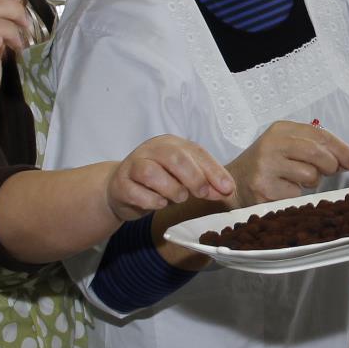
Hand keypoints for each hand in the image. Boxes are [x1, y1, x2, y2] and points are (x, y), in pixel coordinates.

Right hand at [108, 135, 233, 222]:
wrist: (121, 189)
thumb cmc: (159, 182)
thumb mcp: (184, 179)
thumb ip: (205, 182)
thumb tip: (227, 191)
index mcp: (171, 143)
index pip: (196, 151)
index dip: (214, 170)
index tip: (227, 189)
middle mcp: (151, 149)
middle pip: (174, 157)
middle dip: (194, 178)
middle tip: (202, 194)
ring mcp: (133, 165)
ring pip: (151, 173)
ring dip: (171, 189)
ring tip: (178, 198)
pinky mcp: (121, 184)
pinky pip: (136, 192)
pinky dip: (152, 201)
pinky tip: (160, 204)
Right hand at [226, 120, 348, 206]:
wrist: (233, 183)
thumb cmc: (267, 165)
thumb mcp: (287, 146)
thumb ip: (315, 148)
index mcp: (280, 129)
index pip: (319, 134)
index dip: (341, 148)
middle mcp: (271, 144)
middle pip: (317, 153)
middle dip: (330, 165)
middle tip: (329, 172)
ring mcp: (266, 166)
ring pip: (309, 175)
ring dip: (311, 182)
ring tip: (296, 180)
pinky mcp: (263, 188)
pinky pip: (296, 193)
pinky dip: (296, 195)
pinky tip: (283, 191)